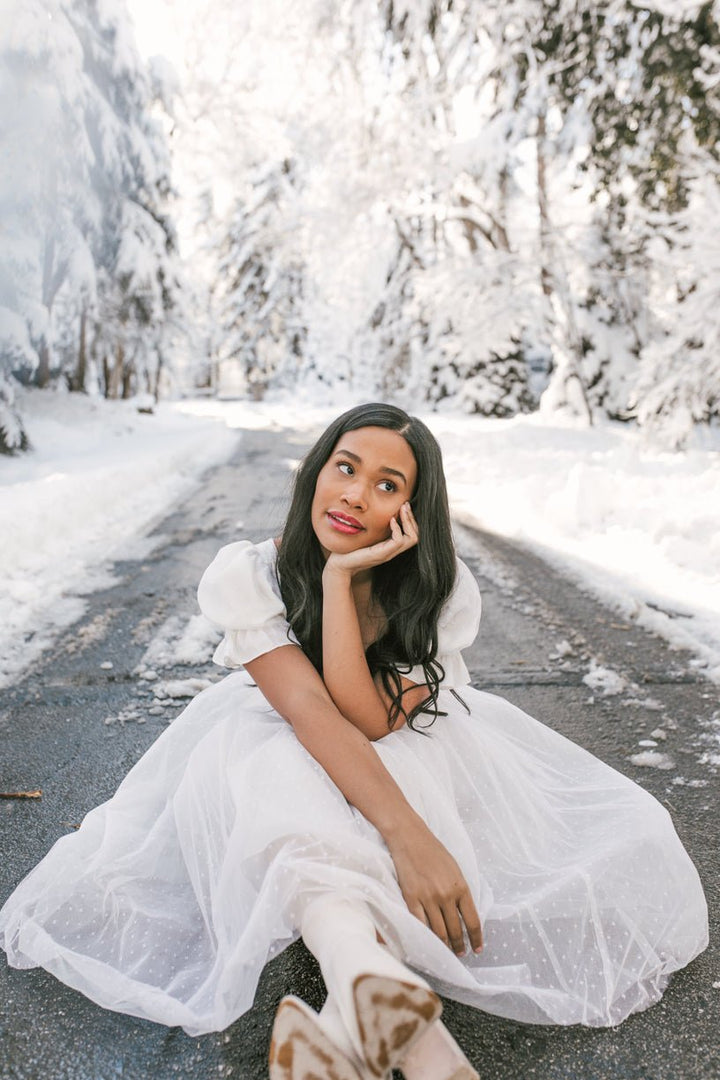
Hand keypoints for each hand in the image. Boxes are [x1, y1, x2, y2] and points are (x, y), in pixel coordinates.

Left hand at [324, 502, 418, 578]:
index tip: (404, 506)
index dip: (411, 520)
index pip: (411, 534)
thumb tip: (379, 512)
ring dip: (408, 521)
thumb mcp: (366, 536)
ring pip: (412, 538)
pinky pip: (398, 541)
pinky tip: (391, 520)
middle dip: (412, 519)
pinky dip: (397, 528)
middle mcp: (392, 551)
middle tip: (406, 505)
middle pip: (415, 536)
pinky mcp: (382, 554)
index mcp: (390, 547)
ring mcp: (388, 553)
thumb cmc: (350, 550)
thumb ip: (375, 528)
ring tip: (402, 509)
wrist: (340, 565)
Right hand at [385, 815, 482, 956]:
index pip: (472, 921)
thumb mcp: (455, 869)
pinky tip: (429, 943)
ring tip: (447, 951)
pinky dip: (426, 936)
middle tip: (461, 953)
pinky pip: (421, 924)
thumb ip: (460, 891)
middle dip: (460, 945)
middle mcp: (446, 895)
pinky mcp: (411, 899)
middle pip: (455, 930)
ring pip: (438, 932)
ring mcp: (428, 898)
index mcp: (461, 887)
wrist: (410, 838)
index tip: (477, 949)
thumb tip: (464, 914)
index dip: (476, 938)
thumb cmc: (434, 851)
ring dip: (444, 945)